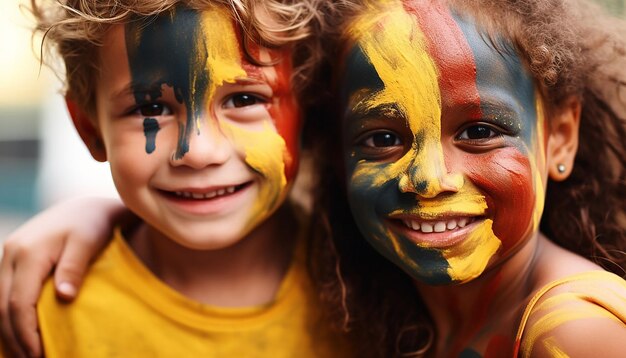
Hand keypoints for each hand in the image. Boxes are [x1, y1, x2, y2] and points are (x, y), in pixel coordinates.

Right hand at [0, 197, 125, 356]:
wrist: (86, 206)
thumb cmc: (93, 224)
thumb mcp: (88, 242)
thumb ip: (74, 268)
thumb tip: (64, 297)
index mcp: (28, 252)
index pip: (18, 302)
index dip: (26, 332)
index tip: (39, 354)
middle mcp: (11, 253)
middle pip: (2, 306)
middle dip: (14, 337)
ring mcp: (8, 255)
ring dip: (9, 329)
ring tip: (27, 353)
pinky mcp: (13, 259)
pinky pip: (4, 292)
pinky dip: (9, 315)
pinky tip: (21, 331)